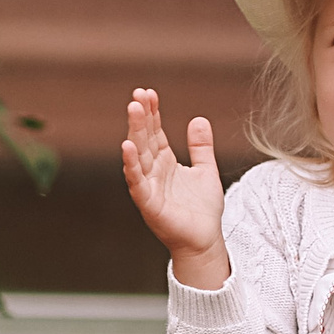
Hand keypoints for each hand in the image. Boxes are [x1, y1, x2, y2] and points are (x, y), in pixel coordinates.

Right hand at [121, 88, 229, 288]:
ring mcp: (149, 187)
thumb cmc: (203, 210)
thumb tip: (199, 119)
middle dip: (141, 117)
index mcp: (165, 162)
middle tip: (138, 95)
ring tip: (133, 110)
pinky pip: (137, 182)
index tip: (148, 93)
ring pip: (138, 155)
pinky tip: (127, 147)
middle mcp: (153, 172)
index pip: (155, 132)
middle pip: (144, 139)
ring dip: (134, 132)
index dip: (152, 113)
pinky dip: (131, 165)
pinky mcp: (149, 204)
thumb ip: (201, 147)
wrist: (205, 241)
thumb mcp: (206, 171)